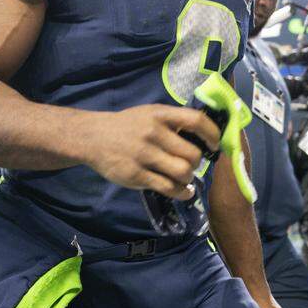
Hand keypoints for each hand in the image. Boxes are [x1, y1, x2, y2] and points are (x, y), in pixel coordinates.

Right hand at [84, 105, 218, 198]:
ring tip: (183, 177)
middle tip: (190, 164)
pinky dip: (181, 192)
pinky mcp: (136, 175)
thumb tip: (204, 137)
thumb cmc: (127, 125)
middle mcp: (153, 133)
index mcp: (159, 114)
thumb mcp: (149, 114)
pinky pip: (168, 188)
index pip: (196, 120)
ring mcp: (144, 155)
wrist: (92, 137)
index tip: (214, 144)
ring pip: (183, 172)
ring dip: (188, 178)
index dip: (212, 134)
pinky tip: (182, 191)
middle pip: (192, 154)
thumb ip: (172, 122)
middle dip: (196, 162)